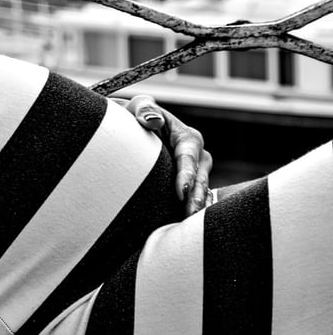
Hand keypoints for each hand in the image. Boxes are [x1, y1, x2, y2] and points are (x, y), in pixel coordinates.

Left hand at [114, 94, 212, 215]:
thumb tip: (153, 121)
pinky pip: (195, 201)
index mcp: (188, 138)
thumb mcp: (138, 107)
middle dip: (195, 198)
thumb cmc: (137, 116)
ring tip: (187, 225)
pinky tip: (184, 227)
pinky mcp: (190, 187)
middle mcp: (198, 157)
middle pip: (199, 180)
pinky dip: (191, 212)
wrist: (134, 129)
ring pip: (201, 193)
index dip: (186, 175)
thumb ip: (144, 110)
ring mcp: (196, 174)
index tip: (180, 191)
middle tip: (188, 215)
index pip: (189, 158)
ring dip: (195, 208)